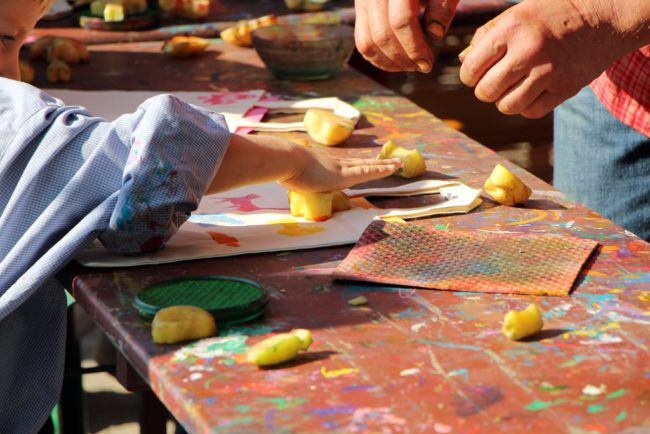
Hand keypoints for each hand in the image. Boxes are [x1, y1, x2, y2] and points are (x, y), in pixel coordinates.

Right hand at [208, 134, 400, 194]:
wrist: (282, 158)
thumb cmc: (276, 163)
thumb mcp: (276, 167)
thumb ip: (269, 166)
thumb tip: (251, 164)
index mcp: (319, 163)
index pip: (340, 163)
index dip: (352, 163)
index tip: (360, 162)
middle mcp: (332, 162)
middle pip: (357, 162)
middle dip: (373, 162)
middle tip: (387, 159)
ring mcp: (340, 167)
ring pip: (367, 166)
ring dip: (383, 165)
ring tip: (398, 163)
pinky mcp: (345, 174)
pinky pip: (368, 171)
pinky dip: (382, 169)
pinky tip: (395, 167)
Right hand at [354, 0, 459, 71]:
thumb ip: (444, 4)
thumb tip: (434, 34)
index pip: (401, 21)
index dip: (415, 47)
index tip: (428, 62)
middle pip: (381, 34)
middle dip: (403, 58)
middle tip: (422, 66)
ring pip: (366, 42)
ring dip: (389, 62)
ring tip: (410, 66)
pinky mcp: (360, 7)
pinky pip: (361, 40)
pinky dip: (377, 57)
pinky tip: (396, 62)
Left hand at [458, 0, 643, 117]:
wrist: (603, 17)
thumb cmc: (550, 15)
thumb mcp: (516, 14)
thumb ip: (486, 36)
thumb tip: (463, 62)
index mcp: (511, 29)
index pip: (470, 69)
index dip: (469, 75)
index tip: (478, 72)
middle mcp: (528, 51)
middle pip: (486, 92)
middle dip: (485, 89)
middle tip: (496, 80)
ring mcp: (548, 73)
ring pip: (506, 106)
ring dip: (504, 100)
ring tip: (513, 87)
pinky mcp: (565, 89)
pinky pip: (530, 112)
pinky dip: (526, 106)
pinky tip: (532, 90)